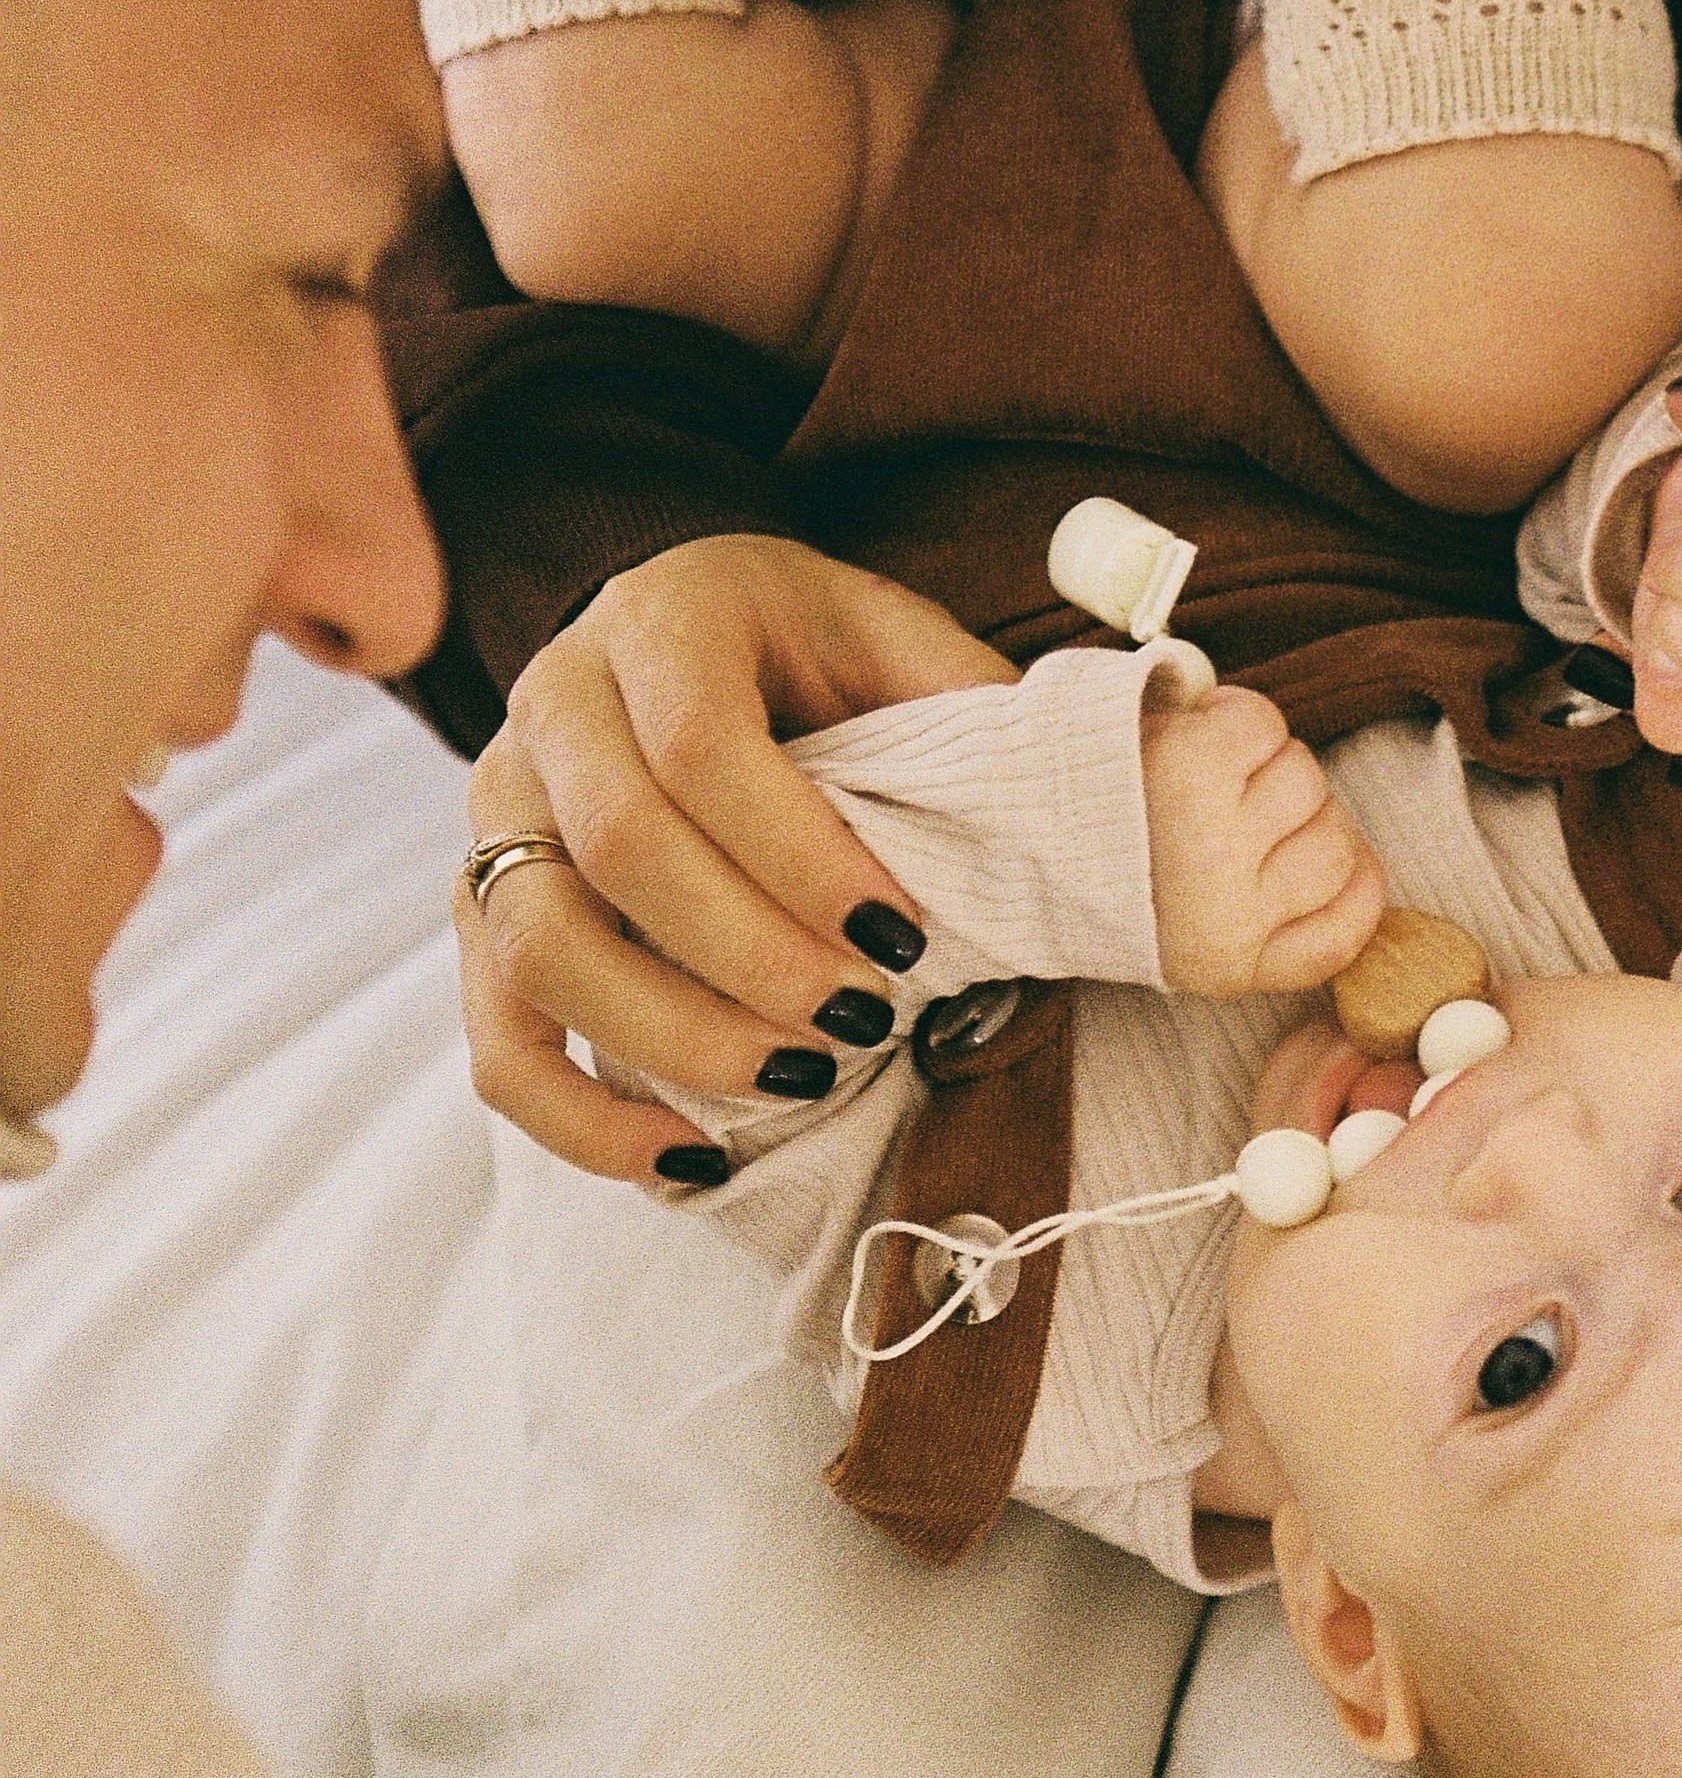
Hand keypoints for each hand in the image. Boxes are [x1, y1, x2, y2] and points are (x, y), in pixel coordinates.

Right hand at [457, 532, 1012, 1184]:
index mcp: (664, 616)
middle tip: (865, 1022)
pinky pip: (497, 1039)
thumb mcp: (907, 651)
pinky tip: (690, 1160)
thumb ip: (974, 713)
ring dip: (673, 1037)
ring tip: (799, 1084)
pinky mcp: (481, 913)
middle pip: (615, 848)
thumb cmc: (831, 666)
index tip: (904, 936)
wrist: (706, 649)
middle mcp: (554, 698)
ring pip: (538, 946)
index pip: (699, 744)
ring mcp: (499, 810)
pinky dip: (582, 1120)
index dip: (800, 858)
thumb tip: (1103, 807)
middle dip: (752, 959)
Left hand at [1140, 680, 1385, 996]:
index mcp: (1231, 963)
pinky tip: (1194, 737)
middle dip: (1299, 814)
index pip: (1352, 923)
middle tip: (1229, 810)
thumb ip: (1277, 927)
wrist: (1008, 826)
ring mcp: (1215, 839)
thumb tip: (1354, 866)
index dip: (1349, 880)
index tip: (1306, 858)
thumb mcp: (1194, 937)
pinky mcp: (1194, 768)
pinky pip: (1264, 725)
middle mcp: (1229, 910)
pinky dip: (1235, 716)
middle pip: (1338, 842)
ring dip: (1263, 760)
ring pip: (1306, 778)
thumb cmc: (1111, 873)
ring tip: (1203, 776)